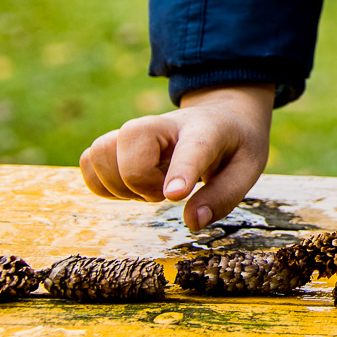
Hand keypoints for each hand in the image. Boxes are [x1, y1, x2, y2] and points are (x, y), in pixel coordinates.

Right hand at [79, 84, 273, 231]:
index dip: (180, 171)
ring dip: (119, 185)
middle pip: (129, 142)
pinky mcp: (115, 142)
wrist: (220, 115)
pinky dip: (103, 184)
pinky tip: (131, 188)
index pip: (192, 148)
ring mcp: (135, 130)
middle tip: (165, 193)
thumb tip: (192, 221)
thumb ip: (223, 197)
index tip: (173, 195)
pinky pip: (88, 162)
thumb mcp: (248, 168)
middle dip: (141, 183)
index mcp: (207, 130)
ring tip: (149, 188)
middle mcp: (164, 123)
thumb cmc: (233, 144)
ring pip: (99, 153)